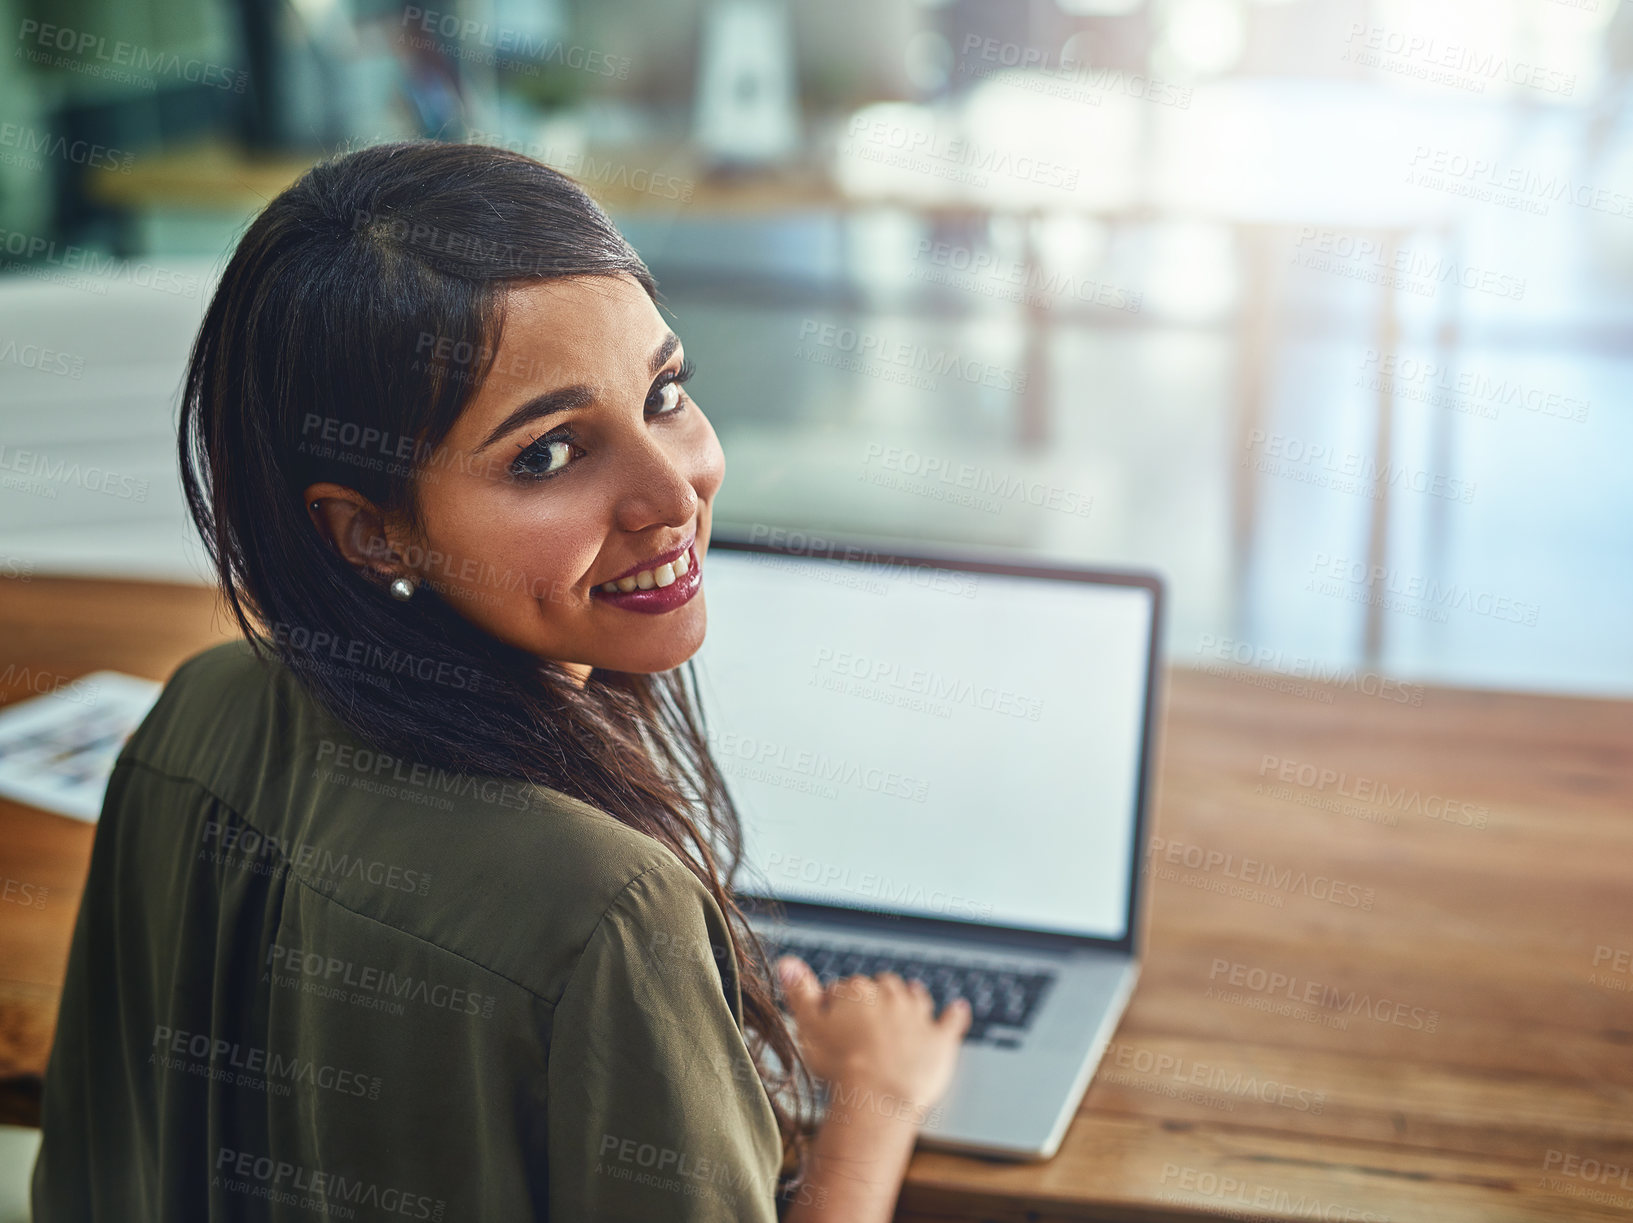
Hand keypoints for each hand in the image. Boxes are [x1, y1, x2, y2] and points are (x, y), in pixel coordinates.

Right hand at [775, 956, 970, 1118]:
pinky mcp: (940, 1039)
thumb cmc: (838, 1063)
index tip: (831, 1022)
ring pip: (914, 997)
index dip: (836, 1005)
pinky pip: (951, 1021)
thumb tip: (788, 960)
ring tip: (906, 1000)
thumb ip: (799, 991)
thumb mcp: (808, 1025)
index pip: (845, 989)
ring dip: (909, 998)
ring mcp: (918, 1016)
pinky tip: (959, 1009)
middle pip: (881, 988)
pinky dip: (955, 1015)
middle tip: (866, 1021)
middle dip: (874, 999)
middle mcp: (890, 996)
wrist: (876, 1094)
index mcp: (858, 991)